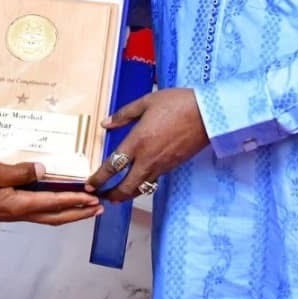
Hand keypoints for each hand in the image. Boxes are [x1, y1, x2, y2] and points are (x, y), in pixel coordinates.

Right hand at [0, 160, 101, 224]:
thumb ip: (19, 172)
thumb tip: (45, 170)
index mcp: (17, 204)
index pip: (54, 203)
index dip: (76, 201)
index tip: (94, 199)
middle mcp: (18, 211)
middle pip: (55, 216)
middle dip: (78, 213)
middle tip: (99, 209)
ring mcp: (11, 212)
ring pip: (46, 215)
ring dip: (67, 212)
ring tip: (85, 206)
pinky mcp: (5, 208)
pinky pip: (36, 210)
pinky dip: (52, 207)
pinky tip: (54, 199)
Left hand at [84, 88, 208, 202]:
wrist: (208, 114)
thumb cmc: (177, 103)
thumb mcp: (147, 102)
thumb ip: (124, 114)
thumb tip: (106, 124)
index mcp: (137, 142)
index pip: (112, 167)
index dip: (98, 179)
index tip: (89, 184)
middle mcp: (147, 159)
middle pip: (125, 188)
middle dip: (111, 195)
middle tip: (101, 196)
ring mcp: (161, 166)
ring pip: (140, 189)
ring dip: (126, 194)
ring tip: (117, 195)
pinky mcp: (172, 167)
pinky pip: (153, 182)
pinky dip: (142, 186)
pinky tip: (139, 181)